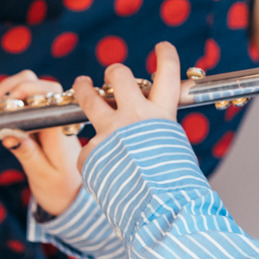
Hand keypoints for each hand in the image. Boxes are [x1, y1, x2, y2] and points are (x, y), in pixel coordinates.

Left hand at [0, 45, 183, 216]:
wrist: (159, 212)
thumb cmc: (175, 188)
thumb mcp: (174, 151)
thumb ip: (159, 134)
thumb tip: (152, 132)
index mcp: (161, 115)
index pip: (167, 72)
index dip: (165, 55)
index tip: (161, 47)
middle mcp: (134, 116)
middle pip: (118, 77)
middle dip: (114, 74)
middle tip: (112, 76)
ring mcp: (110, 132)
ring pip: (90, 97)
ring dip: (85, 88)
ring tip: (83, 84)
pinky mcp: (92, 152)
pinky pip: (90, 148)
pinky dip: (94, 155)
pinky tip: (100, 167)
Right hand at [0, 73, 80, 217]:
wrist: (73, 197)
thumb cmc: (61, 188)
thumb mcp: (43, 175)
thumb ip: (27, 152)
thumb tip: (7, 133)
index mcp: (58, 127)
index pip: (44, 93)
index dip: (21, 91)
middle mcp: (51, 117)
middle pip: (29, 84)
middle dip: (0, 91)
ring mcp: (41, 117)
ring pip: (17, 92)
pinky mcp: (31, 123)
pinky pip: (13, 105)